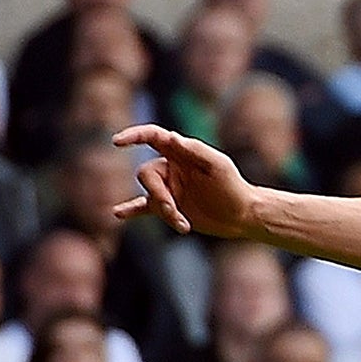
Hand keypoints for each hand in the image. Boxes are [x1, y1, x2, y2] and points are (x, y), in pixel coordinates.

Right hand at [111, 125, 258, 236]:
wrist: (243, 215)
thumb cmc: (233, 186)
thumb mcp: (218, 164)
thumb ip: (194, 149)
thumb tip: (171, 136)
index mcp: (180, 152)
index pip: (151, 136)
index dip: (133, 135)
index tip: (117, 142)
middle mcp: (170, 168)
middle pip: (145, 174)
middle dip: (157, 194)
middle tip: (172, 210)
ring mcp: (169, 188)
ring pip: (151, 196)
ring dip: (165, 212)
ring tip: (184, 225)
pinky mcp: (170, 207)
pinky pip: (143, 206)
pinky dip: (130, 209)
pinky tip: (117, 213)